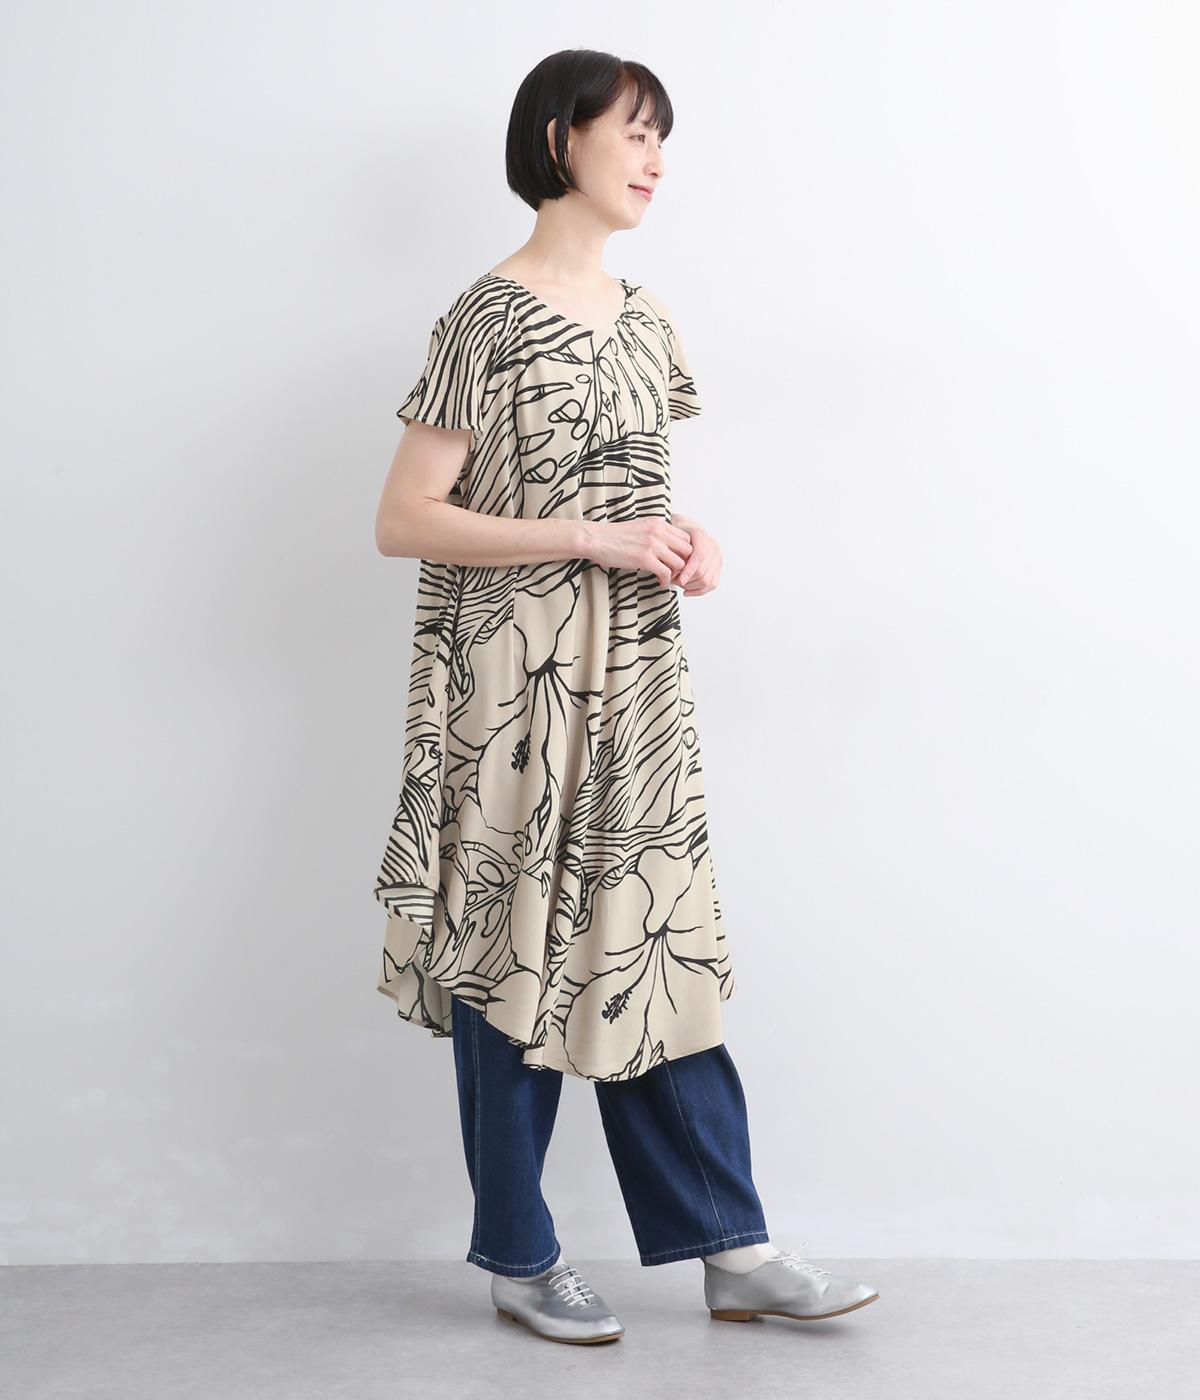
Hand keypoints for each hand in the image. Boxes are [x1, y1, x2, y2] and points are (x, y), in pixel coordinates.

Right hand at [579, 517, 694, 585]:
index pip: (686, 538)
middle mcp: (659, 532)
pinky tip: (659, 582)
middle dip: (685, 564)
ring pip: (679, 563)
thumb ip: (656, 532)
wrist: (596, 539)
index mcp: (659, 523)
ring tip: (667, 578)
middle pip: (687, 551)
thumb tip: (668, 545)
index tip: (678, 561)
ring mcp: (653, 545)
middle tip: (677, 572)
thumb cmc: (615, 536)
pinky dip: (665, 581)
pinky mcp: (645, 559)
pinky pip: (666, 573)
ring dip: (676, 574)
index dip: (686, 552)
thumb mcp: (640, 527)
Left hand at [669, 520, 721, 595]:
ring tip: (678, 584)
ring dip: (691, 586)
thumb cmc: (675, 537)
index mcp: (701, 536)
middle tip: (673, 582)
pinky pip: (712, 584)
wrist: (685, 533)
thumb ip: (671, 552)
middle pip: (703, 571)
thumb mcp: (670, 540)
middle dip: (687, 581)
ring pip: (707, 580)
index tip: (679, 580)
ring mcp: (717, 557)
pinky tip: (686, 592)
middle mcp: (712, 546)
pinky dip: (698, 591)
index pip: (699, 556)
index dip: (689, 570)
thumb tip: (669, 573)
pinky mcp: (719, 567)